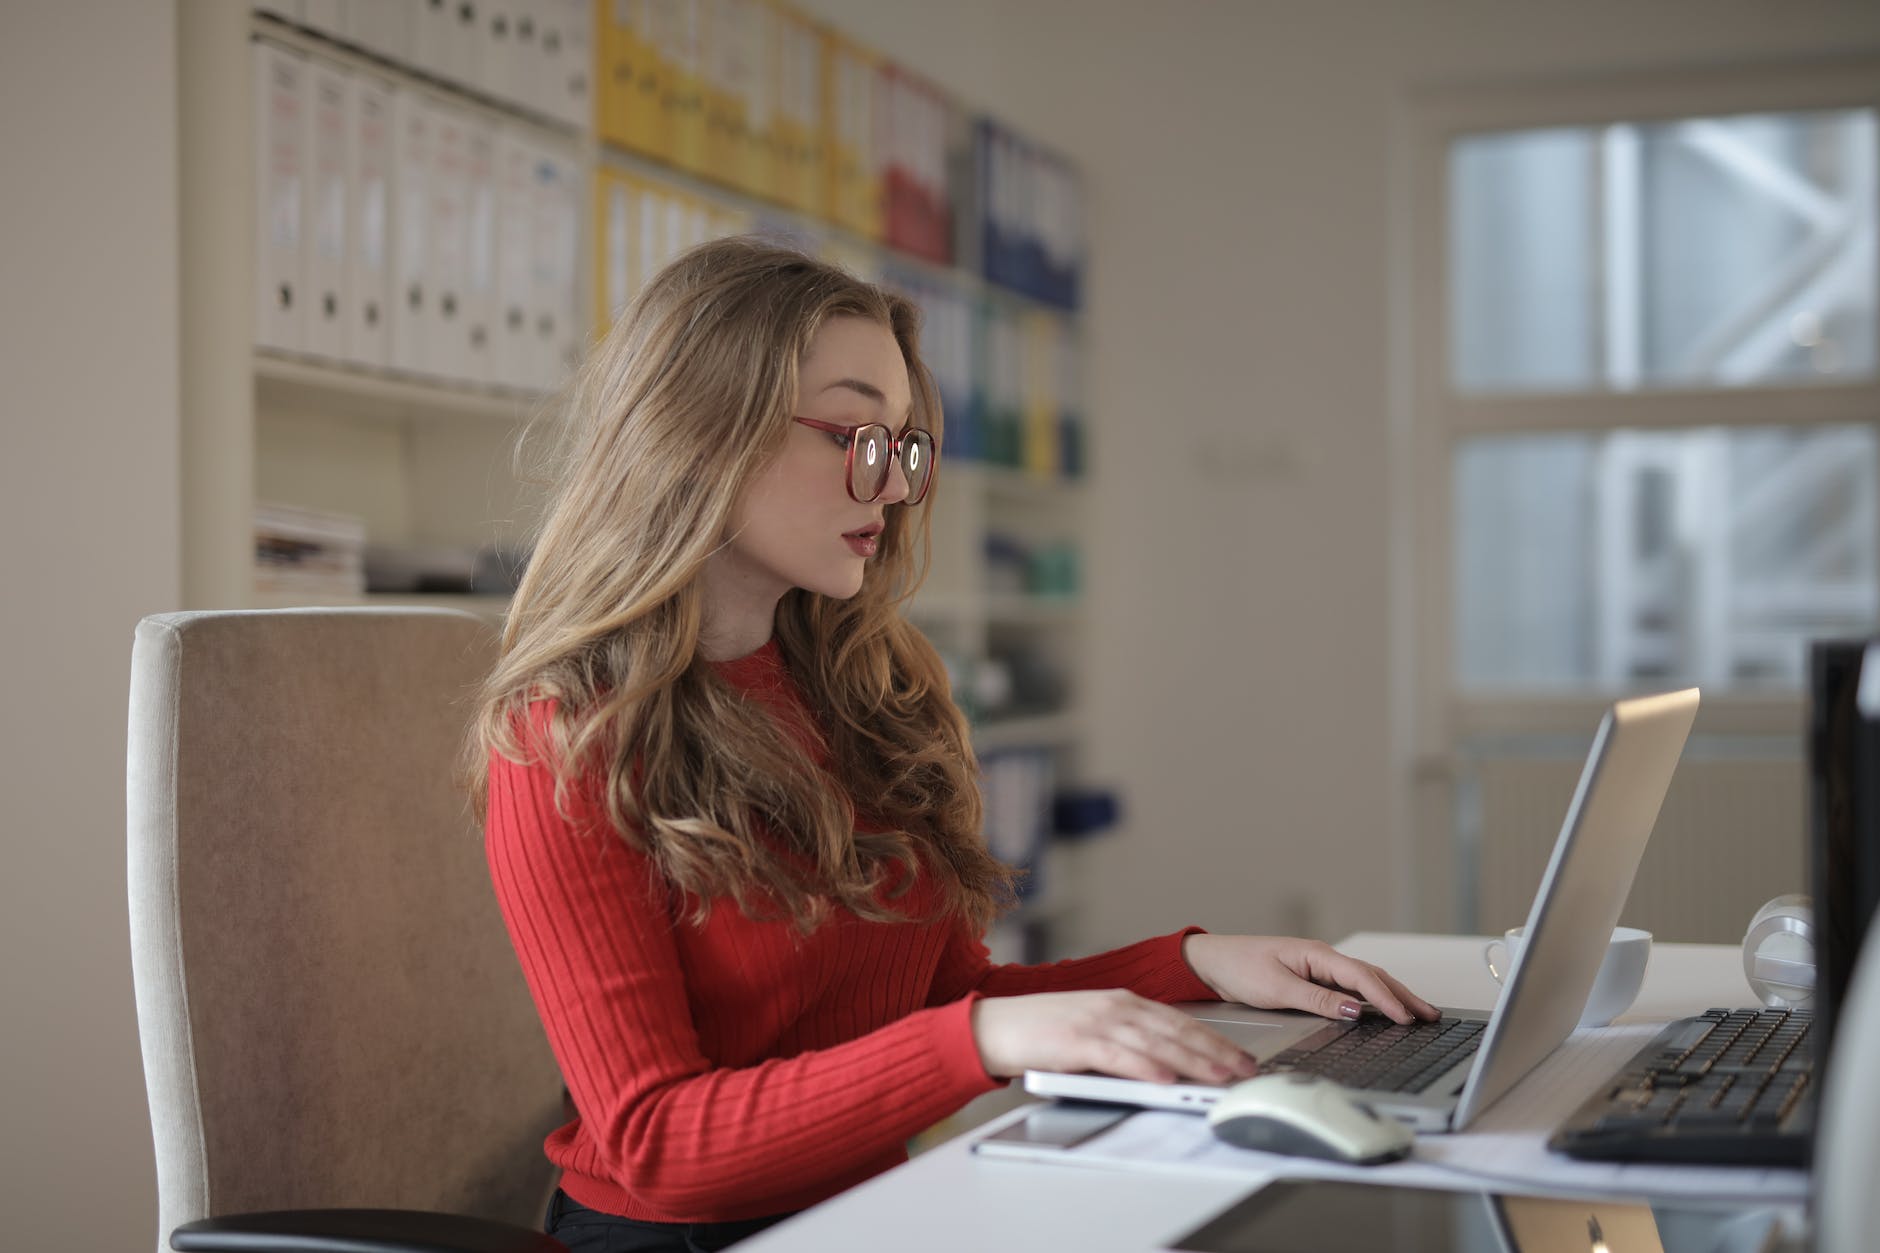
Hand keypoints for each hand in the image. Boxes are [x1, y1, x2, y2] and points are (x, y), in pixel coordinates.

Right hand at [970, 989, 1260, 1084]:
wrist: (994, 1026)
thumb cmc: (1040, 1032)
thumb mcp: (1092, 1028)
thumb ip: (1126, 1040)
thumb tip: (1167, 1066)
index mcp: (1121, 1001)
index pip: (1178, 1021)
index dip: (1212, 1039)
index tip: (1238, 1057)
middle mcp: (1115, 1005)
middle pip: (1176, 1030)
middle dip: (1215, 1052)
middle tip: (1244, 1071)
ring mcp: (1097, 1021)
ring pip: (1156, 1043)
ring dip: (1193, 1061)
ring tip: (1219, 1078)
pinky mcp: (1076, 1040)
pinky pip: (1120, 1056)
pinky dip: (1146, 1068)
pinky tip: (1166, 1079)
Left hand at [1182, 934, 1440, 1024]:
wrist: (1212, 962)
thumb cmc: (1239, 968)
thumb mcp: (1277, 989)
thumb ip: (1317, 1000)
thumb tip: (1354, 1010)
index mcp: (1316, 954)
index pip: (1361, 977)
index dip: (1387, 998)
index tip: (1406, 1017)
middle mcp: (1322, 958)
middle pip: (1371, 976)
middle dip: (1402, 996)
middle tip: (1430, 1015)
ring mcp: (1318, 967)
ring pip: (1363, 981)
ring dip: (1391, 996)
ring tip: (1417, 1012)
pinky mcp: (1312, 978)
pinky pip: (1349, 988)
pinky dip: (1371, 998)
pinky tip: (1382, 1009)